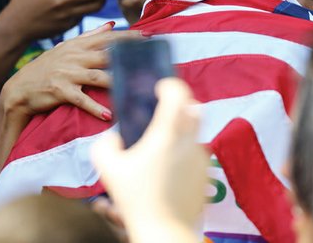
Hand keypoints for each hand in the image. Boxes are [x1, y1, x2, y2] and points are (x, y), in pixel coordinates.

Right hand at [0, 22, 143, 121]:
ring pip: (98, 75)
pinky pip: (81, 99)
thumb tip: (112, 24)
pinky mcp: (59, 90)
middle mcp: (75, 56)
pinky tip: (108, 114)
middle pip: (107, 53)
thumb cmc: (47, 67)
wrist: (19, 88)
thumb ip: (91, 36)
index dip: (128, 37)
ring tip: (135, 88)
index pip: (108, 38)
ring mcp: (67, 73)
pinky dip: (94, 107)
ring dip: (117, 82)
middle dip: (130, 55)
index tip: (148, 36)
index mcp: (78, 45)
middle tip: (150, 58)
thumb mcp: (68, 47)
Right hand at [92, 78, 207, 240]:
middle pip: (194, 105)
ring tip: (161, 146)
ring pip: (195, 129)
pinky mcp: (206, 170)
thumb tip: (116, 137)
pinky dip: (185, 149)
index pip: (178, 93)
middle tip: (163, 111)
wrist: (164, 230)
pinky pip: (196, 149)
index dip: (169, 85)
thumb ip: (106, 145)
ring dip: (181, 128)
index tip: (159, 89)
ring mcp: (201, 155)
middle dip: (180, 102)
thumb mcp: (109, 170)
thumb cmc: (137, 199)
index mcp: (167, 134)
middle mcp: (189, 140)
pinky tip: (169, 167)